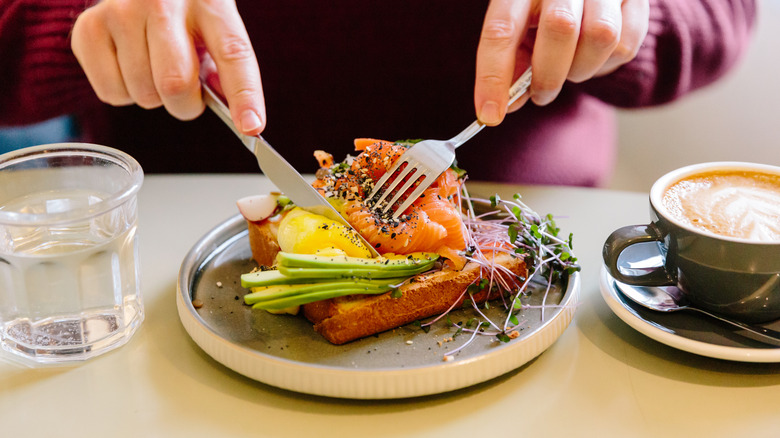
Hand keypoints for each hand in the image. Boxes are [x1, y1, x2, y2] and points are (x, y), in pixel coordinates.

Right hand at [71, 0, 265, 134]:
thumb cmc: (185, 15)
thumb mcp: (215, 30)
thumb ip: (226, 70)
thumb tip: (235, 113)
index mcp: (209, 2)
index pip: (232, 54)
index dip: (244, 95)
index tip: (250, 127)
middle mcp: (162, 2)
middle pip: (175, 84)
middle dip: (186, 105)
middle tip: (186, 93)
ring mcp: (120, 12)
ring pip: (142, 94)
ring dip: (154, 97)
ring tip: (154, 68)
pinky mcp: (88, 28)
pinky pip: (112, 94)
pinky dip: (125, 94)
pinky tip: (130, 66)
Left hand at [474, 0, 648, 124]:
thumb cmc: (546, 10)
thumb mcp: (521, 27)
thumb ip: (512, 62)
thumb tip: (507, 104)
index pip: (501, 29)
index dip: (493, 76)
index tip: (490, 114)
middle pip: (560, 27)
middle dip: (548, 75)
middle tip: (540, 94)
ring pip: (601, 35)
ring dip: (581, 69)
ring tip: (570, 68)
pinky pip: (627, 44)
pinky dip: (607, 65)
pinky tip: (594, 58)